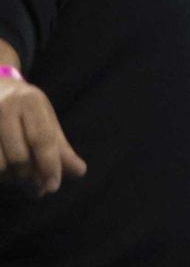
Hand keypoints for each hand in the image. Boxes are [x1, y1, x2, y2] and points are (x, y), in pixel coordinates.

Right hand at [0, 77, 85, 197]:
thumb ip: (61, 147)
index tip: (54, 186)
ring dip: (13, 181)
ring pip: (1, 167)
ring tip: (22, 182)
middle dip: (31, 179)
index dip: (49, 165)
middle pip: (20, 157)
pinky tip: (8, 176)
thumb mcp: (46, 119)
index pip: (41, 138)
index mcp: (30, 101)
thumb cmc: (25, 108)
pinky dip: (1, 177)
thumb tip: (80, 172)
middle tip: (38, 191)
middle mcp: (5, 108)